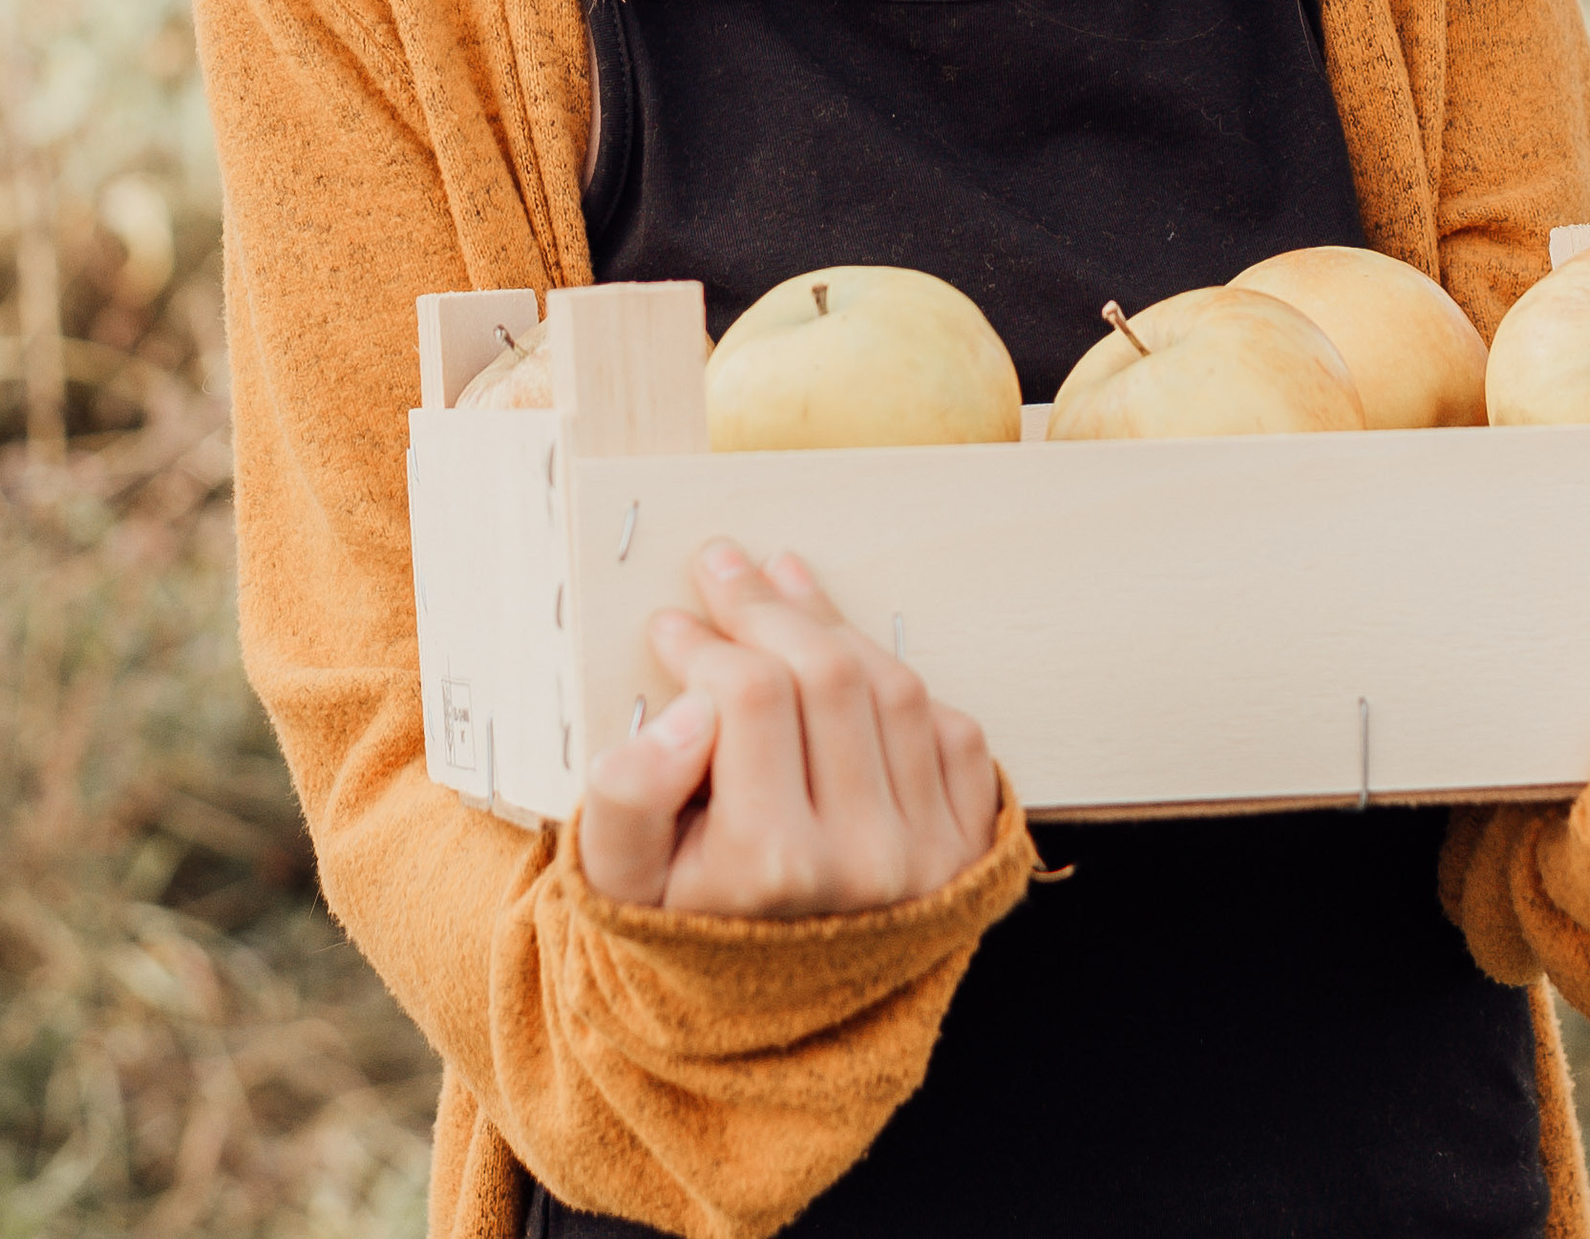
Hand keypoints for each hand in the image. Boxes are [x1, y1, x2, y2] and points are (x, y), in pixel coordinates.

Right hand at [578, 539, 1000, 917]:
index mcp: (774, 867)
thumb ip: (629, 797)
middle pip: (828, 674)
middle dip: (767, 607)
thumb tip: (688, 711)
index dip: (705, 640)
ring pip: (892, 684)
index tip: (670, 621)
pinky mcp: (969, 848)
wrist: (770, 1022)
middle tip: (722, 568)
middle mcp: (866, 863)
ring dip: (833, 625)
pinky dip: (896, 681)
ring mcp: (930, 855)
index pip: (749, 696)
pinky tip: (846, 660)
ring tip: (781, 590)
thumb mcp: (620, 881)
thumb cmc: (686, 929)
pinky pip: (948, 725)